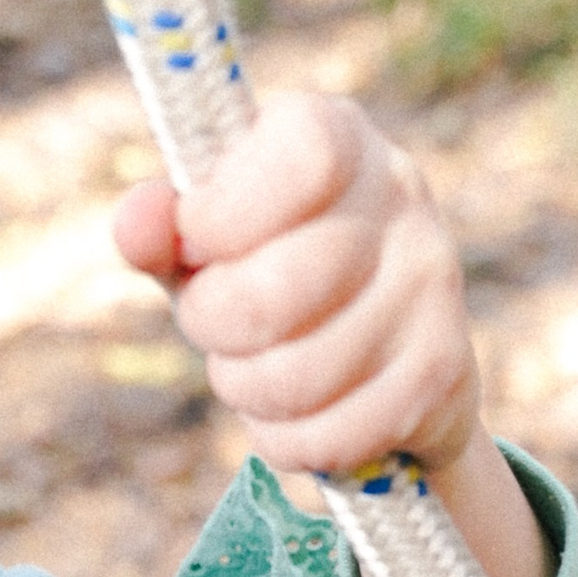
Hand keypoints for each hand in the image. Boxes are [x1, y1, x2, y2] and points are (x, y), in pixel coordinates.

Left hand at [113, 88, 553, 576]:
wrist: (389, 353)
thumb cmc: (274, 275)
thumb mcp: (211, 244)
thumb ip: (165, 230)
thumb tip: (136, 224)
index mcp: (340, 135)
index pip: (299, 162)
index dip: (224, 217)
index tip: (196, 241)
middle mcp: (401, 196)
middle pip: (274, 292)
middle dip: (212, 326)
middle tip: (212, 325)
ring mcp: (431, 283)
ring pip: (296, 377)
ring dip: (245, 390)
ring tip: (250, 371)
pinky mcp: (441, 372)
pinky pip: (329, 435)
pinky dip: (285, 441)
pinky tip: (290, 416)